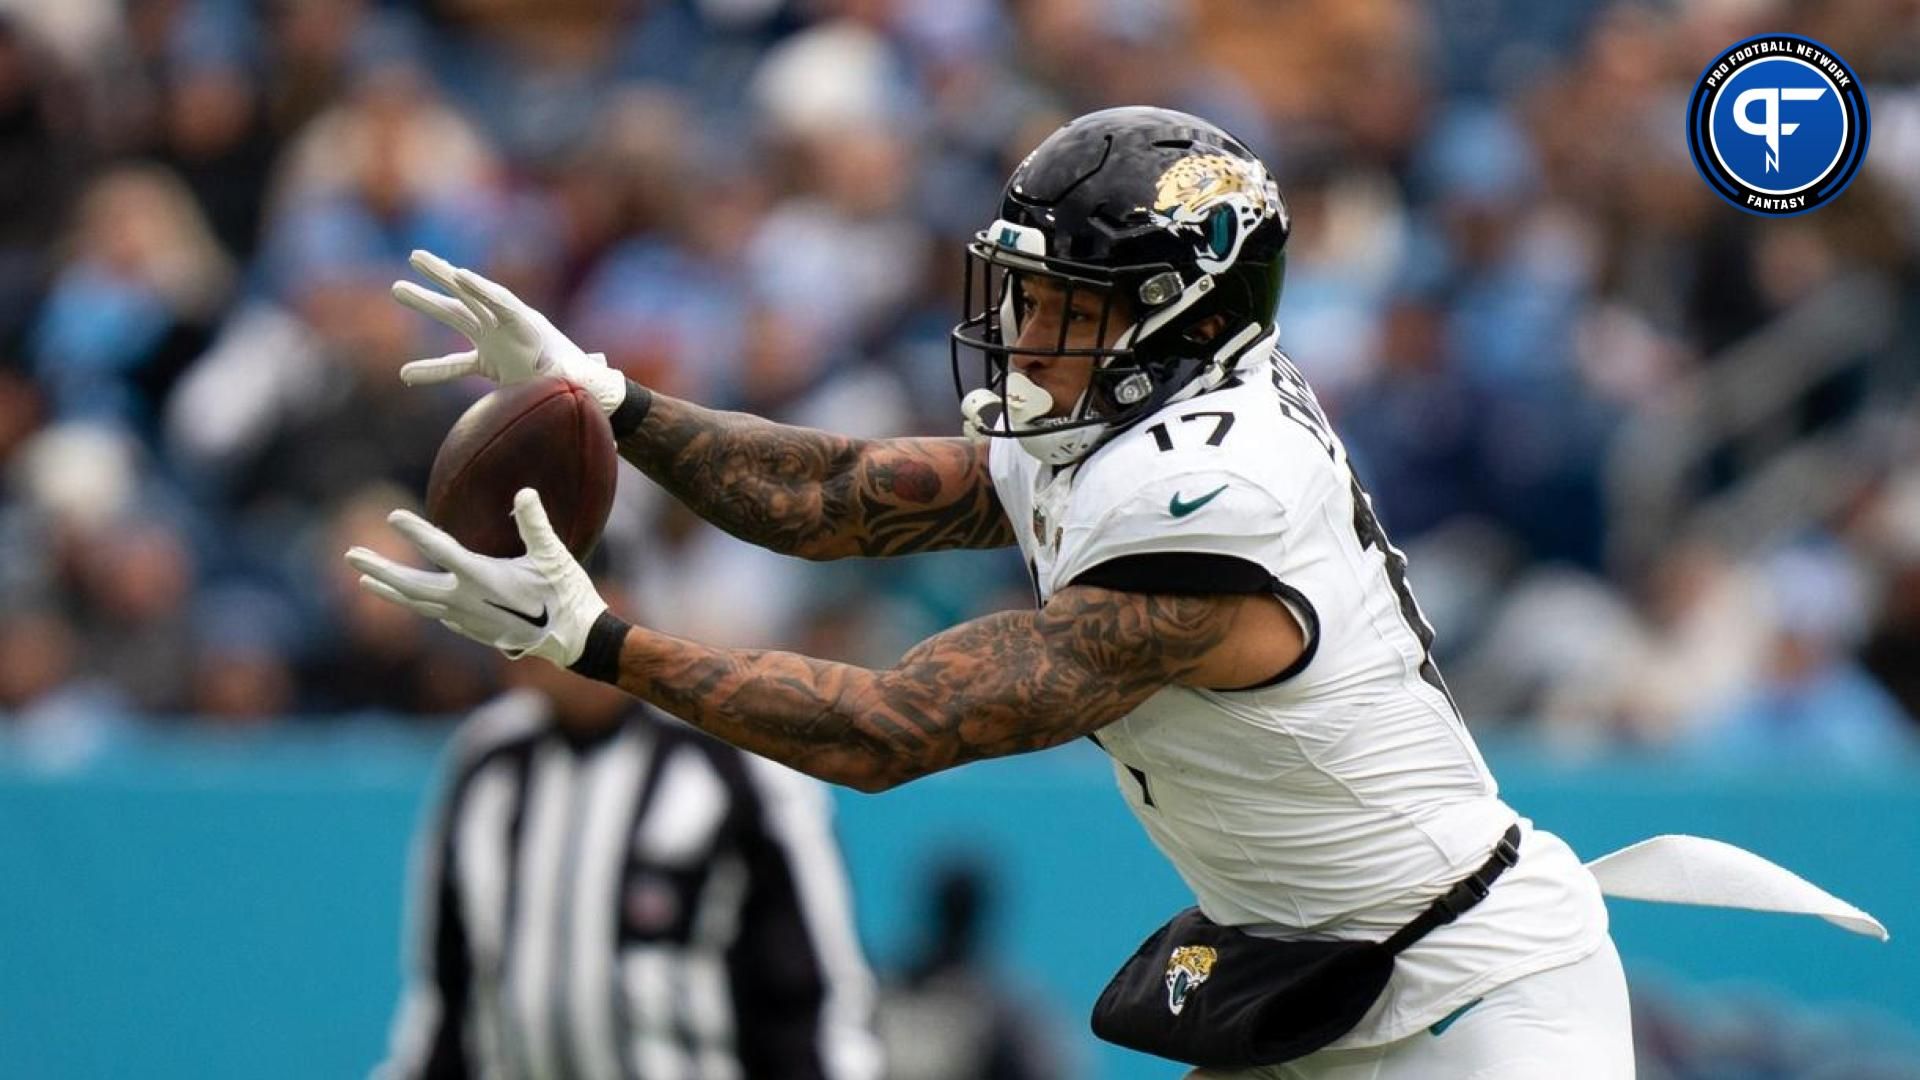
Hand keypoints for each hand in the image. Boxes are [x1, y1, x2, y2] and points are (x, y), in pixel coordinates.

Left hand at [345, 489, 608, 667]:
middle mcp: (467, 601)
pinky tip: (413, 600)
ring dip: (389, 590)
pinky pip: (436, 615)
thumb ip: (535, 524)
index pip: (440, 551)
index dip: (415, 532)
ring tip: (365, 579)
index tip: (393, 517)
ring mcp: (467, 619)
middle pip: (412, 586)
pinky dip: (418, 604)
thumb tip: (524, 492)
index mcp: (482, 579)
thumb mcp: (554, 556)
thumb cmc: (567, 595)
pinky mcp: (475, 631)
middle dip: (380, 569)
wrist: (574, 641)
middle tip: (350, 555)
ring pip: (418, 604)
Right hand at [391, 249, 628, 414]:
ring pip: (456, 317)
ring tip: (397, 288)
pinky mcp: (488, 361)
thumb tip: (573, 372)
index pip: (502, 303)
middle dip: (444, 276)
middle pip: (471, 296)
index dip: (482, 290)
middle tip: (415, 256)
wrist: (580, 391)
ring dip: (428, 303)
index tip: (461, 276)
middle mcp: (507, 325)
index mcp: (529, 325)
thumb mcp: (573, 376)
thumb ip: (568, 372)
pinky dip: (432, 369)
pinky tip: (406, 374)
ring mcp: (494, 340)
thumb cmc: (580, 381)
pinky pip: (455, 363)